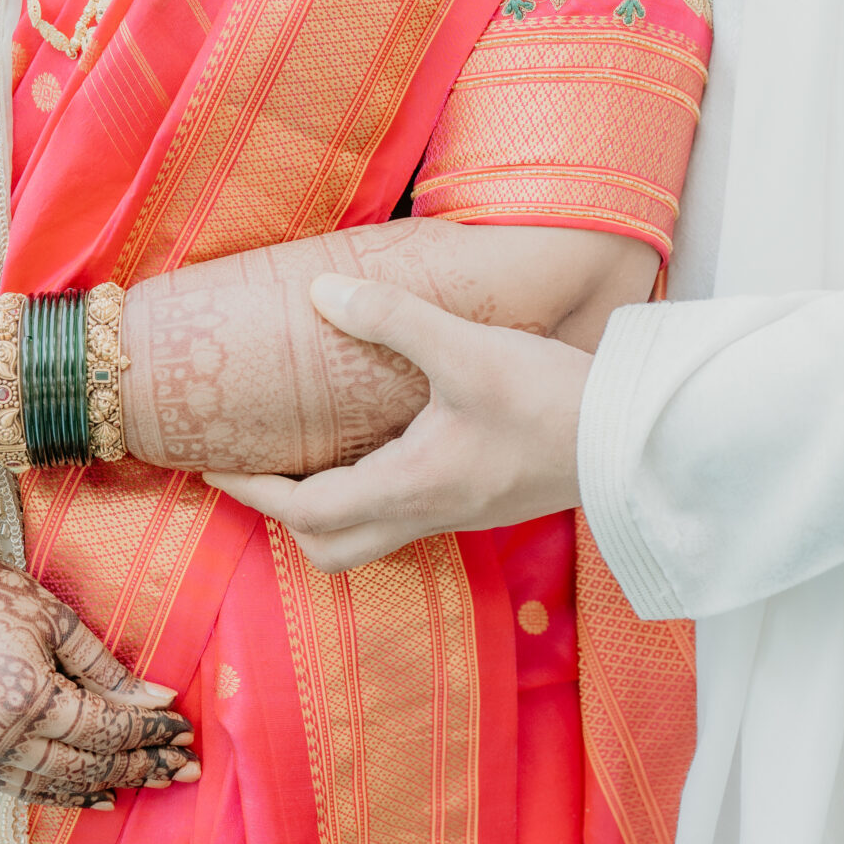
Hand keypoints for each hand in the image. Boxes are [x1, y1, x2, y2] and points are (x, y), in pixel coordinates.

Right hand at [0, 562, 198, 806]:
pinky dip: (60, 794)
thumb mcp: (54, 620)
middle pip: (88, 763)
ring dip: (108, 784)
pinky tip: (93, 793)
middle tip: (184, 769)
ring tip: (151, 783)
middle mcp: (3, 738)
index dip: (149, 732)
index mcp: (29, 699)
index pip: (105, 727)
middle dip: (142, 766)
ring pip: (57, 784)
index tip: (185, 731)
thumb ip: (105, 667)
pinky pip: (21, 788)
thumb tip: (156, 697)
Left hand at [207, 274, 587, 571]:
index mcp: (412, 486)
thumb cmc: (550, 399)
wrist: (632, 438)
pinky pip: (402, 517)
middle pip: (330, 549)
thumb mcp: (467, 350)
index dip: (251, 490)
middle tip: (256, 467)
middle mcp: (428, 512)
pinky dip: (367, 496)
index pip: (306, 510)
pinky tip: (377, 448)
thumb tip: (322, 294)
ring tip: (307, 459)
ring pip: (368, 540)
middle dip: (283, 517)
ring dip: (326, 512)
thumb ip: (392, 320)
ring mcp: (456, 512)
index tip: (212, 463)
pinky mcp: (480, 500)